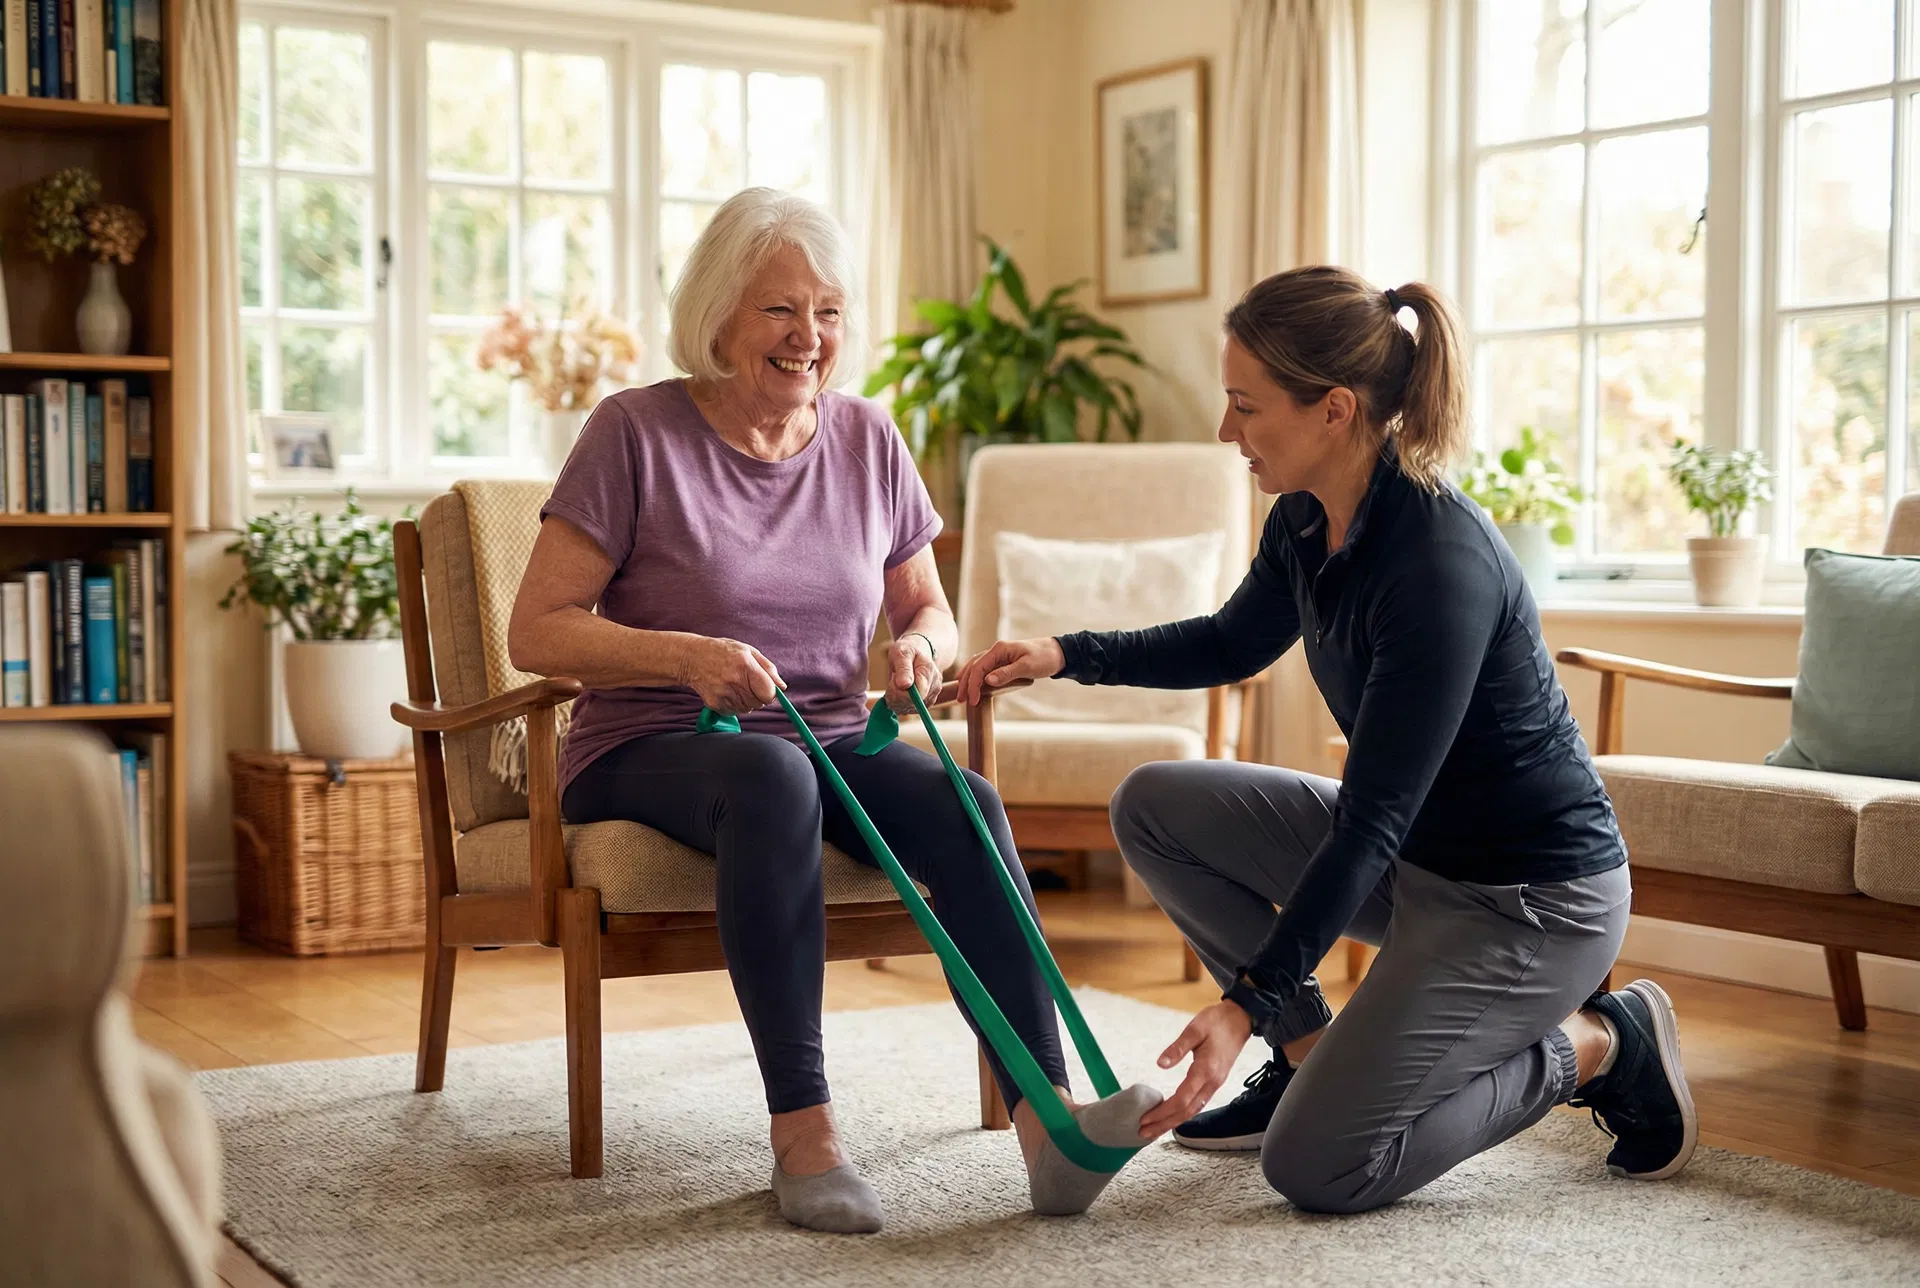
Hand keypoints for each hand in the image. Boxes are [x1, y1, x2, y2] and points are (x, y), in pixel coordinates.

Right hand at [681, 636, 783, 714]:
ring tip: (736, 685)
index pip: (768, 693)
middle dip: (758, 695)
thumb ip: (768, 669)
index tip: (766, 687)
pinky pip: (734, 712)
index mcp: (745, 665)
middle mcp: (734, 681)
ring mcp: (723, 694)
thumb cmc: (723, 652)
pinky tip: (727, 691)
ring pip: (748, 709)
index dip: (771, 692)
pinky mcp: (715, 704)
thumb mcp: (749, 652)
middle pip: (759, 703)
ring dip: (747, 700)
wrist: (693, 658)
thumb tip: (782, 687)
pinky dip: (735, 704)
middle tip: (748, 683)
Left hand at [884, 635, 941, 712]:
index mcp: (929, 672)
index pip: (918, 693)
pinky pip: (906, 710)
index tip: (894, 679)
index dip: (901, 691)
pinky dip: (897, 703)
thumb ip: (904, 668)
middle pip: (912, 703)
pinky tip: (898, 691)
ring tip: (896, 683)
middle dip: (895, 694)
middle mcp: (934, 687)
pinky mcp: (924, 705)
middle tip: (893, 679)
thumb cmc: (908, 651)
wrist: (916, 655)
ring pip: (907, 708)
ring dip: (895, 698)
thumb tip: (905, 685)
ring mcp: (930, 697)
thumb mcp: (902, 653)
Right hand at [955, 636, 1064, 705]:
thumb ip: (1006, 673)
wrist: (1056, 653)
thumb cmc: (1044, 658)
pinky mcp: (1002, 661)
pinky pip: (983, 667)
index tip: (973, 700)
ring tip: (961, 694)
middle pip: (974, 666)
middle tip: (962, 700)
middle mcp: (996, 650)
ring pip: (976, 665)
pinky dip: (975, 675)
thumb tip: (987, 681)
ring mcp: (998, 655)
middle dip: (966, 683)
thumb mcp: (1027, 667)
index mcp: (999, 649)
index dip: (973, 684)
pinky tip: (970, 682)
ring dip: (968, 679)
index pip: (979, 667)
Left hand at [1138, 1000, 1254, 1138]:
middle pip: (1186, 1112)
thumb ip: (1177, 1048)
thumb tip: (1161, 1064)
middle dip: (1164, 1124)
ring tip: (1153, 1128)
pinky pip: (1197, 1104)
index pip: (1181, 1100)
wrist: (1241, 1018)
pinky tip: (1171, 1115)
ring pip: (1192, 1110)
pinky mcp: (1215, 1081)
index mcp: (1206, 1071)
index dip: (1162, 1112)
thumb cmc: (1218, 1021)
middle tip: (1143, 1132)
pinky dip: (1182, 1113)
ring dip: (1172, 1121)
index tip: (1145, 1118)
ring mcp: (1215, 1084)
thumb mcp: (1195, 1029)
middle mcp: (1212, 1082)